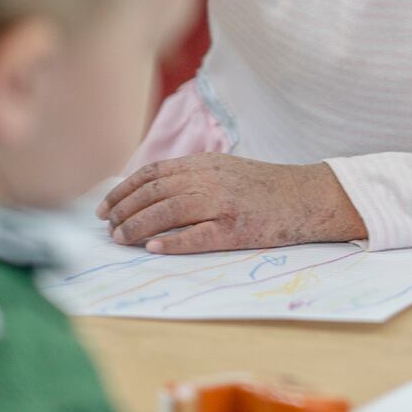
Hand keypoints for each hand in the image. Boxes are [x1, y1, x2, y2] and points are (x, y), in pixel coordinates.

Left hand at [97, 154, 366, 252]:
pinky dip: (173, 242)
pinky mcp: (236, 228)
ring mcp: (223, 204)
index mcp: (206, 163)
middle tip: (109, 228)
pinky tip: (154, 248)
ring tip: (121, 239)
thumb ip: (193, 176)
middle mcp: (211, 179)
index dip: (123, 190)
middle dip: (125, 210)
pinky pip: (198, 236)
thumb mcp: (226, 169)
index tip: (105, 207)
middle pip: (155, 191)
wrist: (306, 197)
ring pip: (169, 211)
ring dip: (139, 226)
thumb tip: (149, 193)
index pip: (153, 173)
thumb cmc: (264, 187)